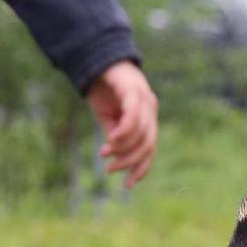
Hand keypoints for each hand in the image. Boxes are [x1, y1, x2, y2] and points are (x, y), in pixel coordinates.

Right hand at [86, 60, 158, 188]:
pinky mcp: (134, 90)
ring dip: (123, 148)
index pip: (150, 149)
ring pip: (141, 134)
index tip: (127, 185)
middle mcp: (150, 109)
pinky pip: (133, 117)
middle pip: (148, 144)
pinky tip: (110, 140)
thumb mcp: (108, 119)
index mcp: (147, 117)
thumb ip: (115, 136)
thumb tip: (116, 155)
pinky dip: (123, 132)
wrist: (95, 61)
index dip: (141, 169)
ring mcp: (145, 99)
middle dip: (130, 161)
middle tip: (110, 170)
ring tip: (105, 152)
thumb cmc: (102, 90)